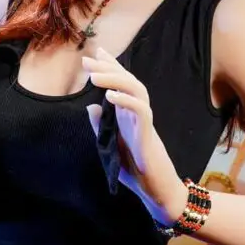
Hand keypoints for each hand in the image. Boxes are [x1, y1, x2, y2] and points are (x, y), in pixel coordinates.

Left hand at [84, 46, 187, 224]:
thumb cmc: (137, 172)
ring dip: (115, 80)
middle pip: (128, 81)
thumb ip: (102, 128)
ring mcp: (144, 123)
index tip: (96, 52)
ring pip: (136, 90)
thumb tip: (91, 107)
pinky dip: (126, 100)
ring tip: (94, 76)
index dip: (110, 67)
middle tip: (87, 60)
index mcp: (128, 116)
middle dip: (108, 68)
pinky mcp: (149, 135)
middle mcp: (138, 115)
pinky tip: (110, 96)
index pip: (121, 85)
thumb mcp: (111, 148)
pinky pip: (141, 111)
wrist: (156, 192)